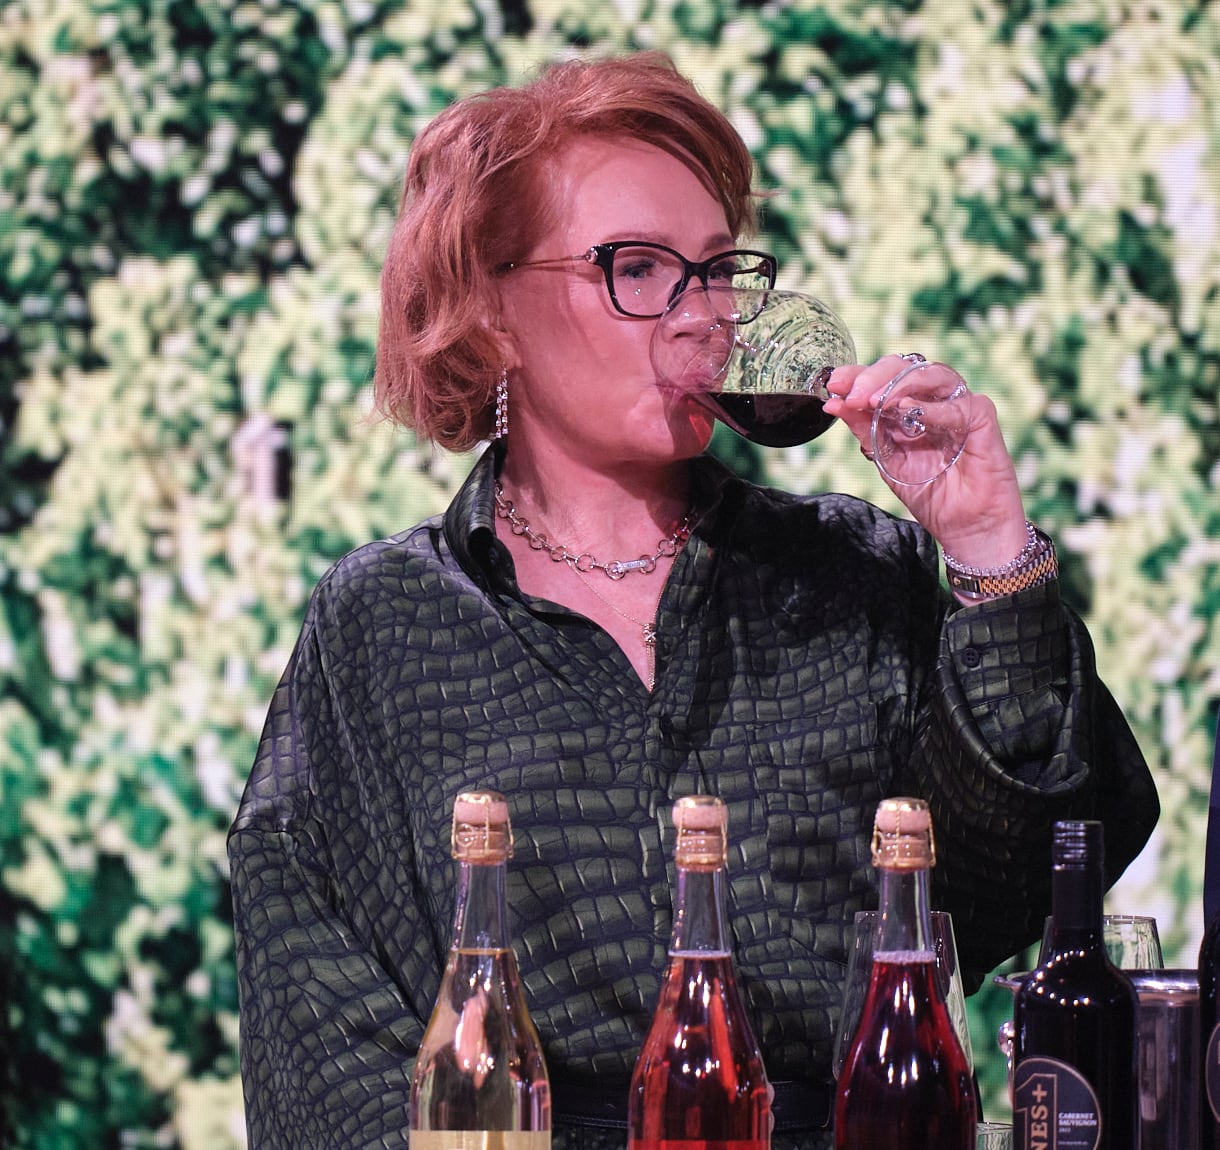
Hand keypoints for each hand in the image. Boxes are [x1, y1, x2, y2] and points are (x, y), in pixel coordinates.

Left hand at [824, 355, 1028, 569]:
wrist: (966, 527)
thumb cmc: (931, 494)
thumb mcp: (887, 461)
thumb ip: (865, 431)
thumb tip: (834, 404)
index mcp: (910, 407)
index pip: (883, 378)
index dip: (857, 375)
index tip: (833, 384)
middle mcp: (934, 400)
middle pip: (905, 367)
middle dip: (873, 377)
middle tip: (852, 395)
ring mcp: (959, 406)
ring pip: (933, 374)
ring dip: (900, 384)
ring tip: (874, 402)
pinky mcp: (982, 418)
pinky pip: (959, 404)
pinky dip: (933, 409)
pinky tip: (911, 414)